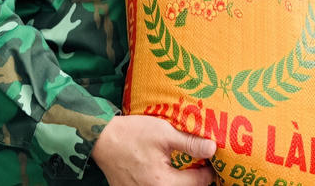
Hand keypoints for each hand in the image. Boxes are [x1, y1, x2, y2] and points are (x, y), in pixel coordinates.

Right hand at [91, 115, 216, 185]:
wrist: (102, 139)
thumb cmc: (132, 134)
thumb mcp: (163, 133)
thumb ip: (189, 143)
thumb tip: (212, 148)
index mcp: (164, 183)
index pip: (199, 182)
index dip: (208, 170)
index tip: (210, 159)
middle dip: (195, 178)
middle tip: (199, 164)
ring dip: (179, 181)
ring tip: (184, 167)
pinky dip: (164, 182)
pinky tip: (165, 170)